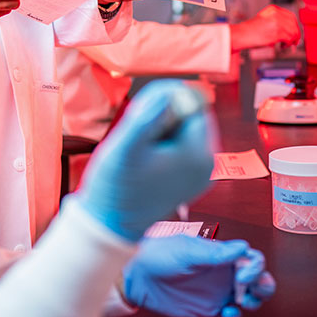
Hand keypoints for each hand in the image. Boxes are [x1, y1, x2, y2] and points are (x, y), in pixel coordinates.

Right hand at [75, 80, 213, 241]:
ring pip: (186, 128)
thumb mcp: (125, 146)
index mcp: (196, 155)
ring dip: (163, 127)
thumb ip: (148, 116)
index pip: (193, 103)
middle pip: (192, 115)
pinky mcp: (190, 179)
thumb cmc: (114, 187)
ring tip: (139, 145)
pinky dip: (165, 143)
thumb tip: (172, 91)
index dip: (165, 99)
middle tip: (137, 128)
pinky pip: (183, 146)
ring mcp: (200, 174)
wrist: (109, 225)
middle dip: (165, 113)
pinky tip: (145, 156)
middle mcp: (206, 165)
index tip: (140, 111)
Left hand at [122, 235, 275, 316]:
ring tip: (241, 301)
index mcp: (220, 255)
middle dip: (263, 285)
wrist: (137, 274)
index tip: (242, 274)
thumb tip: (241, 247)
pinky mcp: (207, 310)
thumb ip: (216, 253)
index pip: (251, 259)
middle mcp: (222, 273)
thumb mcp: (188, 250)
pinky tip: (226, 313)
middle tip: (253, 289)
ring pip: (248, 300)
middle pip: (257, 280)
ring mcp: (216, 292)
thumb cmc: (159, 253)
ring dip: (252, 302)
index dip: (254, 267)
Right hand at [229, 4, 299, 51]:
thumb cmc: (250, 30)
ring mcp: (278, 23)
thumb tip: (290, 30)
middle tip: (294, 41)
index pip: (291, 16)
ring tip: (284, 44)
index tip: (294, 32)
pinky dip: (287, 44)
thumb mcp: (265, 19)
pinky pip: (290, 39)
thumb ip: (277, 21)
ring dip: (291, 40)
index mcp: (273, 9)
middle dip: (295, 33)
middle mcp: (277, 14)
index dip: (294, 25)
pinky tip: (281, 46)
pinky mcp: (278, 32)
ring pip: (294, 32)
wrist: (241, 35)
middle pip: (294, 23)